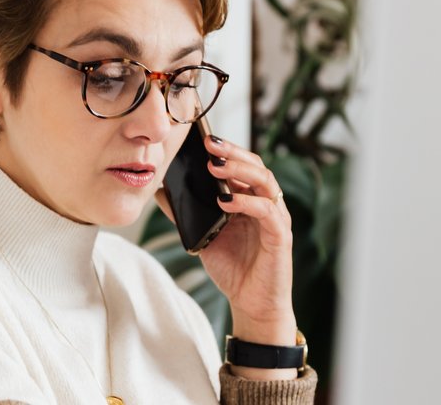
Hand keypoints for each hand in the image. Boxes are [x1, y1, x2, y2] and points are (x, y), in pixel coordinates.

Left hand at [156, 134, 297, 379]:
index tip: (202, 137)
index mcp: (249, 198)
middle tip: (208, 143)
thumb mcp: (202, 235)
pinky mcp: (280, 236)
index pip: (242, 164)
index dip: (225, 149)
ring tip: (215, 167)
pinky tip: (226, 200)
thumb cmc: (232, 267)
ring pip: (265, 181)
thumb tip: (160, 191)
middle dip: (232, 152)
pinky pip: (267, 211)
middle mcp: (266, 203)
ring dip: (240, 170)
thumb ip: (185, 213)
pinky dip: (247, 202)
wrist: (250, 303)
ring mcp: (276, 217)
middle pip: (256, 165)